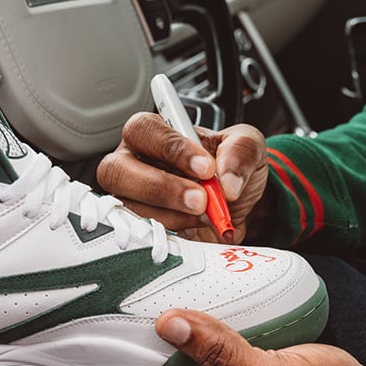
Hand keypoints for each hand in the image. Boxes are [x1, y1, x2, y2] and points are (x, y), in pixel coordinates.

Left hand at [23, 308, 365, 365]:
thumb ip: (223, 353)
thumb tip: (169, 321)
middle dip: (70, 359)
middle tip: (40, 321)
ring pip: (137, 360)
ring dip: (106, 338)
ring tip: (80, 302)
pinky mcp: (221, 360)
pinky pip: (172, 342)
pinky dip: (149, 322)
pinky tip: (150, 294)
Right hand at [97, 112, 268, 243]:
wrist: (235, 208)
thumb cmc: (229, 168)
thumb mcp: (248, 147)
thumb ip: (241, 152)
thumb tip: (227, 181)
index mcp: (155, 133)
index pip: (145, 129)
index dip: (172, 148)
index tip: (206, 168)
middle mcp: (134, 162)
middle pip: (117, 169)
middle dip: (162, 188)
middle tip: (201, 200)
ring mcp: (131, 198)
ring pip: (127, 206)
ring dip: (171, 215)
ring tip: (205, 215)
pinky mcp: (138, 230)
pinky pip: (139, 236)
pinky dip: (171, 235)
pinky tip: (194, 228)